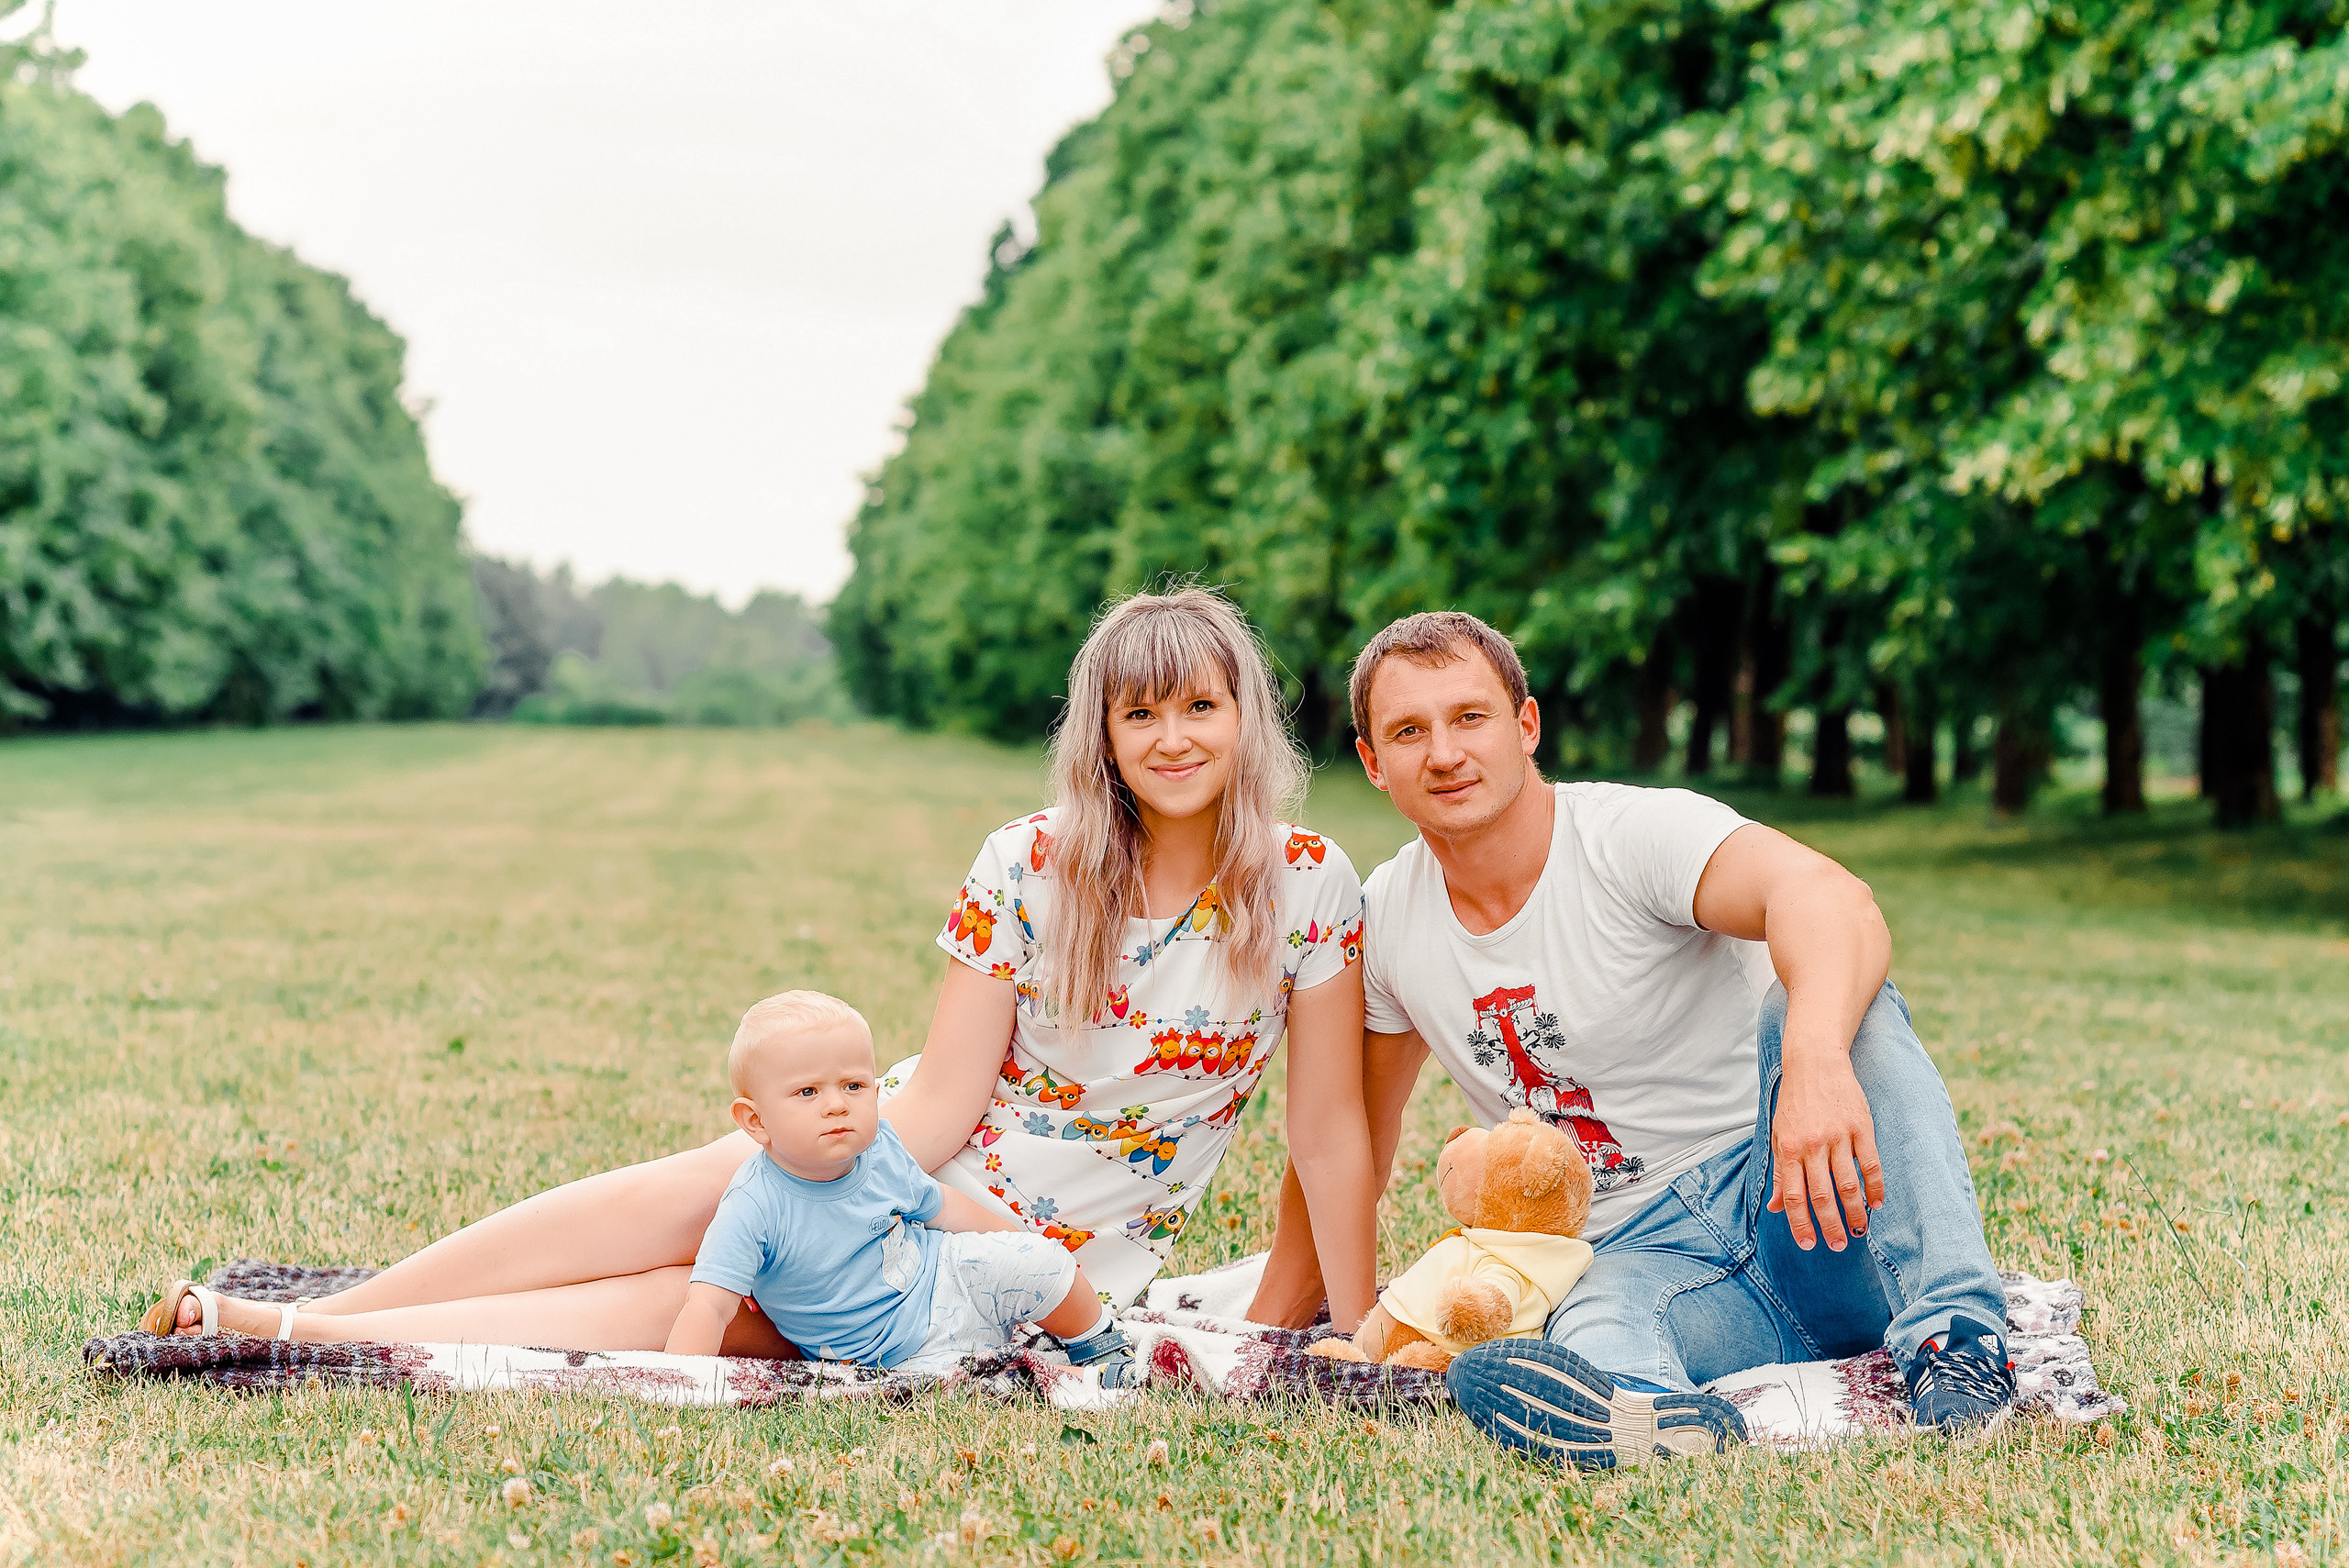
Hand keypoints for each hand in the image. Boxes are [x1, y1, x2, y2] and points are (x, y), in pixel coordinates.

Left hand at [1766, 1052, 1884, 1250]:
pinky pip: (1870, 1163)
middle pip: (1822, 1194)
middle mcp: (1812, 1145)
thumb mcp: (1779, 1135)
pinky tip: (1877, 1203)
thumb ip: (1781, 1173)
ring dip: (1855, 1211)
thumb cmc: (1795, 1103)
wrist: (1815, 1062)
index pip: (1794, 1195)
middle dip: (1830, 1225)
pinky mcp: (1860, 1127)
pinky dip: (1875, 1186)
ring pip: (1848, 1183)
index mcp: (1789, 1148)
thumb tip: (1776, 1207)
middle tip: (1837, 1246)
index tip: (1808, 1244)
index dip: (1800, 1223)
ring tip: (1859, 1231)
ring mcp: (1838, 1136)